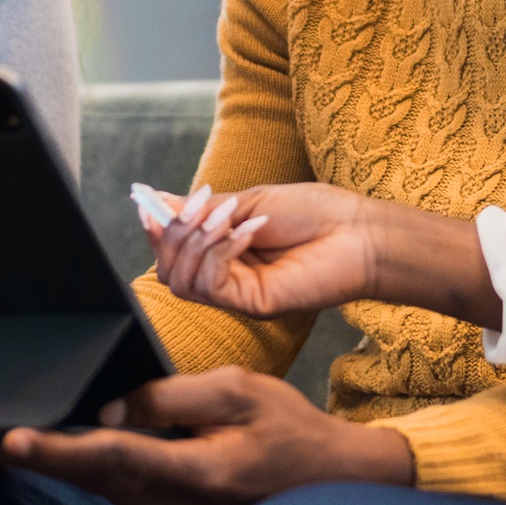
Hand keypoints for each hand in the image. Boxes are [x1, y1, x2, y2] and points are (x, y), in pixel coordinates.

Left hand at [0, 366, 412, 504]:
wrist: (338, 487)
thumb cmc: (291, 430)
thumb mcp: (238, 389)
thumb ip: (168, 397)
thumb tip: (109, 412)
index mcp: (200, 476)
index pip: (112, 459)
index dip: (56, 450)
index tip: (10, 443)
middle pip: (97, 480)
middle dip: (43, 458)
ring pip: (112, 493)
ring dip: (86, 464)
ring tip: (63, 437)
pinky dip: (119, 479)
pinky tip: (126, 456)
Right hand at [144, 182, 374, 316]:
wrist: (359, 233)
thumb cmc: (316, 214)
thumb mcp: (250, 202)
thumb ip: (203, 208)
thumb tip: (157, 200)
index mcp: (224, 254)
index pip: (171, 253)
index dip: (155, 231)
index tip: (146, 203)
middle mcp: (226, 280)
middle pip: (168, 271)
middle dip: (174, 234)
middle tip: (203, 205)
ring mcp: (238, 296)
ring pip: (182, 281)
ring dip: (197, 241)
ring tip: (228, 215)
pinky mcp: (253, 305)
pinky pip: (212, 284)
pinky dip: (220, 251)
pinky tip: (249, 230)